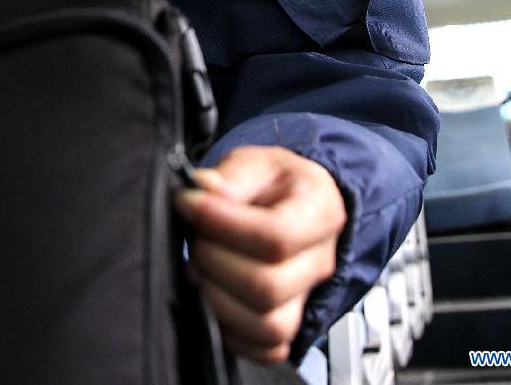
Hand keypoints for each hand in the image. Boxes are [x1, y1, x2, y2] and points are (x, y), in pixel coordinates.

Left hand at [174, 145, 346, 363]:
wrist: (295, 204)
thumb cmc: (276, 183)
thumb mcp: (258, 162)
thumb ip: (232, 175)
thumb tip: (202, 188)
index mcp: (321, 210)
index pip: (276, 236)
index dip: (223, 225)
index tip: (189, 204)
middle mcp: (321, 259)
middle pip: (268, 286)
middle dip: (215, 261)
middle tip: (195, 237)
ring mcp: (308, 297)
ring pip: (267, 325)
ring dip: (217, 298)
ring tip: (200, 266)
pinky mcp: (290, 325)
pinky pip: (265, 348)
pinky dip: (230, 329)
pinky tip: (214, 293)